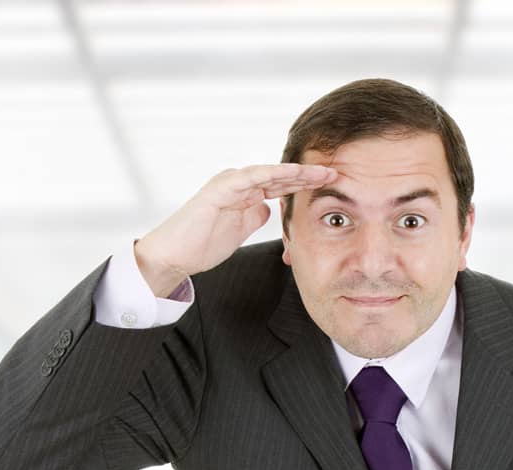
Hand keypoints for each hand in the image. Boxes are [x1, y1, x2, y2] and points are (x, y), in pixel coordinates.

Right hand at [133, 163, 338, 295]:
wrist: (174, 255)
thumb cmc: (202, 244)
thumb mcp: (239, 230)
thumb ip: (254, 216)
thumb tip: (270, 208)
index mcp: (244, 192)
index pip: (281, 185)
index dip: (307, 184)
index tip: (333, 185)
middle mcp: (238, 182)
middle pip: (280, 176)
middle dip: (309, 175)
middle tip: (337, 172)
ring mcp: (229, 183)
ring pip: (270, 173)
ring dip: (298, 172)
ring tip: (323, 172)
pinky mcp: (220, 188)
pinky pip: (251, 178)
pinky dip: (272, 174)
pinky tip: (293, 174)